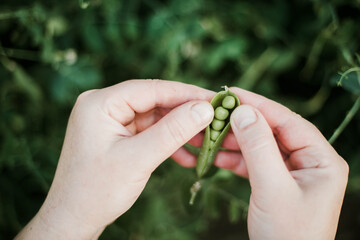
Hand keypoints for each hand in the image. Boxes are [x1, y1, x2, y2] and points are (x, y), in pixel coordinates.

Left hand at [15, 80, 213, 239]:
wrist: (74, 219)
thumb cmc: (97, 191)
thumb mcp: (138, 159)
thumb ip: (173, 131)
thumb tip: (205, 109)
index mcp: (100, 103)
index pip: (151, 89)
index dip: (186, 93)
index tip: (215, 100)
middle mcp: (104, 106)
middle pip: (154, 102)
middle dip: (185, 114)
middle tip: (215, 121)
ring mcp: (110, 120)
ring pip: (155, 118)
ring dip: (179, 131)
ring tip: (206, 142)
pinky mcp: (117, 135)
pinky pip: (148, 132)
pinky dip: (167, 142)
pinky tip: (187, 155)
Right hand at [226, 88, 347, 238]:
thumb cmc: (288, 234)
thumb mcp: (273, 188)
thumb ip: (258, 148)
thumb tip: (243, 112)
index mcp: (322, 160)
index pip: (288, 122)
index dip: (259, 105)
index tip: (231, 93)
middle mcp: (310, 162)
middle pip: (272, 132)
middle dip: (243, 124)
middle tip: (216, 113)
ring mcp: (292, 173)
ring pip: (261, 147)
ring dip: (235, 142)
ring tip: (211, 135)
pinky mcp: (277, 183)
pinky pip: (255, 163)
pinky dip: (235, 160)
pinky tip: (216, 156)